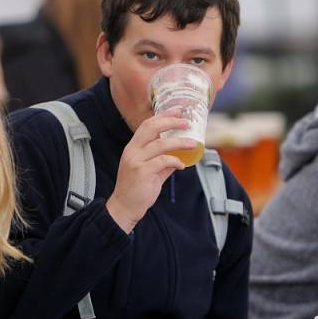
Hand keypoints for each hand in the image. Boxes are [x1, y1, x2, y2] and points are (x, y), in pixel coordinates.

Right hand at [106, 111, 195, 232]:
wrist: (125, 207)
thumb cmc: (137, 189)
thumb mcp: (151, 171)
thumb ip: (163, 161)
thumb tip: (180, 156)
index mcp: (133, 148)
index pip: (147, 125)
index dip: (162, 116)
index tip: (177, 111)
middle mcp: (132, 151)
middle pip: (151, 128)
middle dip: (170, 122)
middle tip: (186, 122)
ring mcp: (136, 161)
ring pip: (160, 144)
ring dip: (179, 142)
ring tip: (192, 143)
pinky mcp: (142, 172)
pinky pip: (163, 161)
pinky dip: (175, 161)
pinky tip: (182, 165)